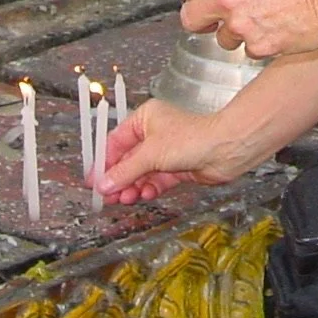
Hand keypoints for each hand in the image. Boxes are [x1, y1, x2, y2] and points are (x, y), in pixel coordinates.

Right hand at [96, 100, 248, 203]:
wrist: (225, 149)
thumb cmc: (191, 138)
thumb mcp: (150, 153)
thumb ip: (125, 171)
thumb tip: (103, 184)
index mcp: (144, 119)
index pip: (116, 142)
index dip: (103, 162)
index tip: (92, 181)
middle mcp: (154, 134)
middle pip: (127, 159)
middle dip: (117, 178)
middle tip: (105, 196)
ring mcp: (166, 152)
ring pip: (141, 173)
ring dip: (131, 186)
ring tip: (123, 199)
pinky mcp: (177, 168)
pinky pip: (155, 180)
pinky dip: (147, 189)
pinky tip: (141, 195)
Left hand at [178, 0, 317, 59]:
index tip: (203, 0)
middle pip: (190, 18)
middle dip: (200, 21)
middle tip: (213, 22)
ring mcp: (242, 25)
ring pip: (222, 40)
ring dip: (236, 35)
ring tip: (262, 23)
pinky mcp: (259, 47)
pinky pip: (250, 50)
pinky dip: (261, 45)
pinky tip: (278, 31)